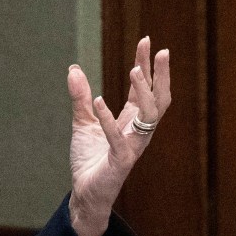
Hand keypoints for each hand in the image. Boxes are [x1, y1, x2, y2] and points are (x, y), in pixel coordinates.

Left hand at [66, 38, 171, 235]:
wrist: (85, 194)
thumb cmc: (90, 161)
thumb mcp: (83, 123)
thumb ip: (80, 98)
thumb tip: (74, 69)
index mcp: (132, 122)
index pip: (144, 89)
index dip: (146, 65)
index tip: (146, 41)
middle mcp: (138, 132)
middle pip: (158, 99)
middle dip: (161, 75)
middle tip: (161, 51)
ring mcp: (132, 146)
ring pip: (149, 116)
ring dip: (143, 92)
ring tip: (134, 70)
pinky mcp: (120, 161)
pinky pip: (117, 138)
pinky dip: (108, 119)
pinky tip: (98, 101)